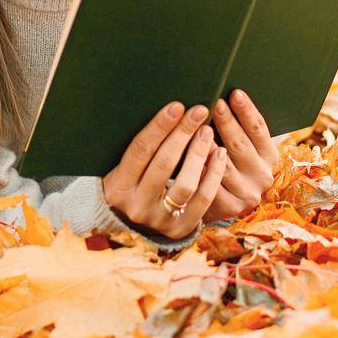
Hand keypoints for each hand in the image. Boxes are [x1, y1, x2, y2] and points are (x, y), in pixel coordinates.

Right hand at [102, 102, 228, 239]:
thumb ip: (141, 149)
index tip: (177, 106)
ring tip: (208, 132)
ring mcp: (159, 221)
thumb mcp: (123, 170)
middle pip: (164, 163)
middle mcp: (136, 206)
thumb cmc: (129, 187)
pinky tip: (220, 154)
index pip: (140, 150)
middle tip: (199, 111)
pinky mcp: (180, 230)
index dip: (159, 127)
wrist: (130, 229)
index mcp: (118, 187)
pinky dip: (213, 176)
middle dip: (183, 133)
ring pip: (185, 184)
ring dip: (199, 154)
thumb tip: (170, 113)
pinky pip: (203, 201)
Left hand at [204, 89, 278, 222]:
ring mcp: (247, 194)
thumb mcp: (240, 148)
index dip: (247, 110)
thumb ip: (235, 128)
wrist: (218, 202)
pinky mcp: (230, 208)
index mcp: (269, 156)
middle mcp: (262, 176)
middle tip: (214, 103)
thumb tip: (222, 96)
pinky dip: (200, 169)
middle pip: (241, 144)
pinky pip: (211, 185)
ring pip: (223, 164)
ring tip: (198, 125)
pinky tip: (189, 156)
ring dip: (209, 144)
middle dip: (226, 122)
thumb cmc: (226, 163)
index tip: (235, 93)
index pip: (259, 129)